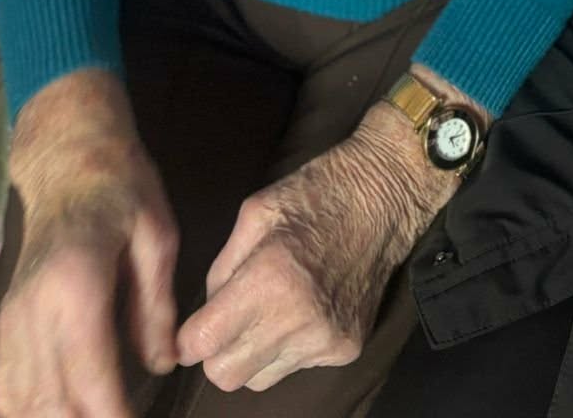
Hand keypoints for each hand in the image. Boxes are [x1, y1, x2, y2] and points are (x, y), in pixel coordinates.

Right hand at [0, 68, 178, 417]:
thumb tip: (164, 363)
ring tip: (100, 412)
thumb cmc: (121, 188)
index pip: (91, 380)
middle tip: (128, 416)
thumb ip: (157, 305)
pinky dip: (30, 408)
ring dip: (60, 417)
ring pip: (23, 402)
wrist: (67, 157)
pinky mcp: (3, 323)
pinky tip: (61, 409)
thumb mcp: (157, 235)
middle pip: (53, 402)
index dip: (116, 415)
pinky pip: (5, 387)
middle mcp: (32, 312)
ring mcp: (10, 320)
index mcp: (76, 287)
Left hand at [176, 96, 453, 393]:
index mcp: (269, 279)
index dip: (187, 338)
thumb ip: (220, 269)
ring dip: (253, 353)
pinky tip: (303, 311)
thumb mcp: (254, 214)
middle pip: (225, 375)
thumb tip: (202, 316)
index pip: (202, 344)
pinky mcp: (346, 348)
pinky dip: (289, 348)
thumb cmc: (316, 194)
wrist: (385, 196)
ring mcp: (325, 339)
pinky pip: (295, 367)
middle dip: (217, 352)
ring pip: (259, 379)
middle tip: (230, 320)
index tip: (193, 328)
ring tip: (271, 312)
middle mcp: (298, 319)